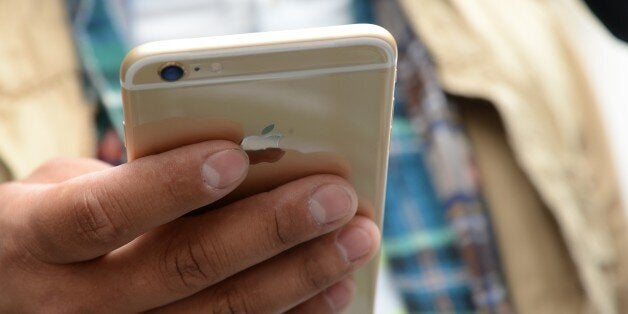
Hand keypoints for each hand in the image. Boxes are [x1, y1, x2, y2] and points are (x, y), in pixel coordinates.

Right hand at [0, 140, 379, 312]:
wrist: (11, 296)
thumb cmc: (41, 228)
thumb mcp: (57, 192)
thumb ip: (125, 178)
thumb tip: (227, 163)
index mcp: (38, 241)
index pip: (101, 214)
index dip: (168, 186)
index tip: (235, 156)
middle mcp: (74, 303)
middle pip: (183, 268)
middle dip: (270, 231)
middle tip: (335, 199)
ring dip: (298, 277)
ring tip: (353, 241)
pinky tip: (330, 292)